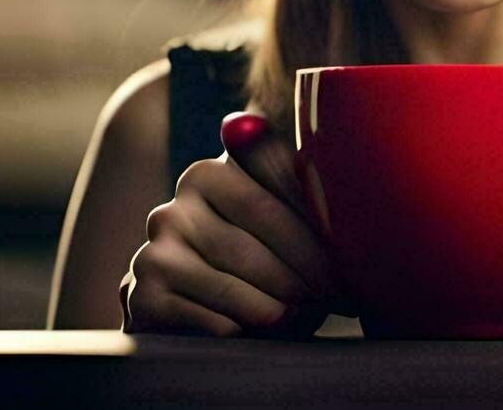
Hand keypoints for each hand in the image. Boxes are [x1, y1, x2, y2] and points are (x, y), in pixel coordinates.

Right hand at [120, 112, 353, 337]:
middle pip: (261, 227)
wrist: (190, 314)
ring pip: (239, 278)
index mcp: (211, 172)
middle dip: (311, 265)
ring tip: (310, 314)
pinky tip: (266, 331)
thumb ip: (302, 192)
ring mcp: (156, 247)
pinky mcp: (146, 296)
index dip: (320, 217)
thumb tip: (347, 171)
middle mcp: (176, 204)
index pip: (277, 183)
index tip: (356, 246)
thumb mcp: (277, 224)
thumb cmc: (254, 263)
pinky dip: (249, 329)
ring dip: (285, 304)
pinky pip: (215, 318)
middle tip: (345, 293)